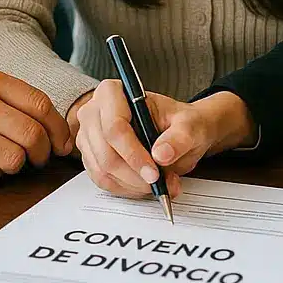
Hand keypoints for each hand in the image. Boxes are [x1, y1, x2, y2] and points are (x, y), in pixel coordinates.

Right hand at [0, 69, 72, 183]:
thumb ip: (14, 102)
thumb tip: (58, 132)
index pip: (40, 104)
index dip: (58, 129)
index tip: (62, 145)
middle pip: (32, 134)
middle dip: (41, 154)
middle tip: (37, 159)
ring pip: (13, 159)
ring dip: (13, 166)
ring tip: (0, 159)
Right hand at [74, 82, 254, 198]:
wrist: (186, 133)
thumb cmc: (188, 122)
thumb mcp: (192, 125)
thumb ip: (180, 137)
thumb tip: (162, 154)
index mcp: (116, 91)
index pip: (114, 124)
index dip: (132, 152)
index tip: (154, 173)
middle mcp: (94, 110)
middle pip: (103, 151)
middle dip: (135, 175)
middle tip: (163, 188)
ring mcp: (89, 135)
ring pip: (100, 170)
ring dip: (131, 186)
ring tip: (162, 187)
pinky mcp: (93, 157)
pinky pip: (102, 182)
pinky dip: (125, 191)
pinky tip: (147, 188)